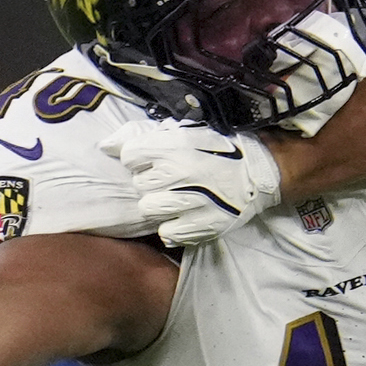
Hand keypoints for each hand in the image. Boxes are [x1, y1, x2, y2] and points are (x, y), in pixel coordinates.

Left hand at [103, 117, 283, 246]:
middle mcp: (181, 173)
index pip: (130, 155)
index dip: (141, 158)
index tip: (155, 160)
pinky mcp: (204, 225)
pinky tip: (184, 217)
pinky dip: (173, 227)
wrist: (260, 173)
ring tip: (175, 200)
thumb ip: (141, 135)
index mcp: (175, 145)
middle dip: (151, 182)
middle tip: (170, 181)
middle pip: (139, 184)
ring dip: (159, 205)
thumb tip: (105, 146)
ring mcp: (193, 202)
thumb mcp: (182, 132)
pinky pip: (168, 233)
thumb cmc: (218, 150)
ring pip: (149, 209)